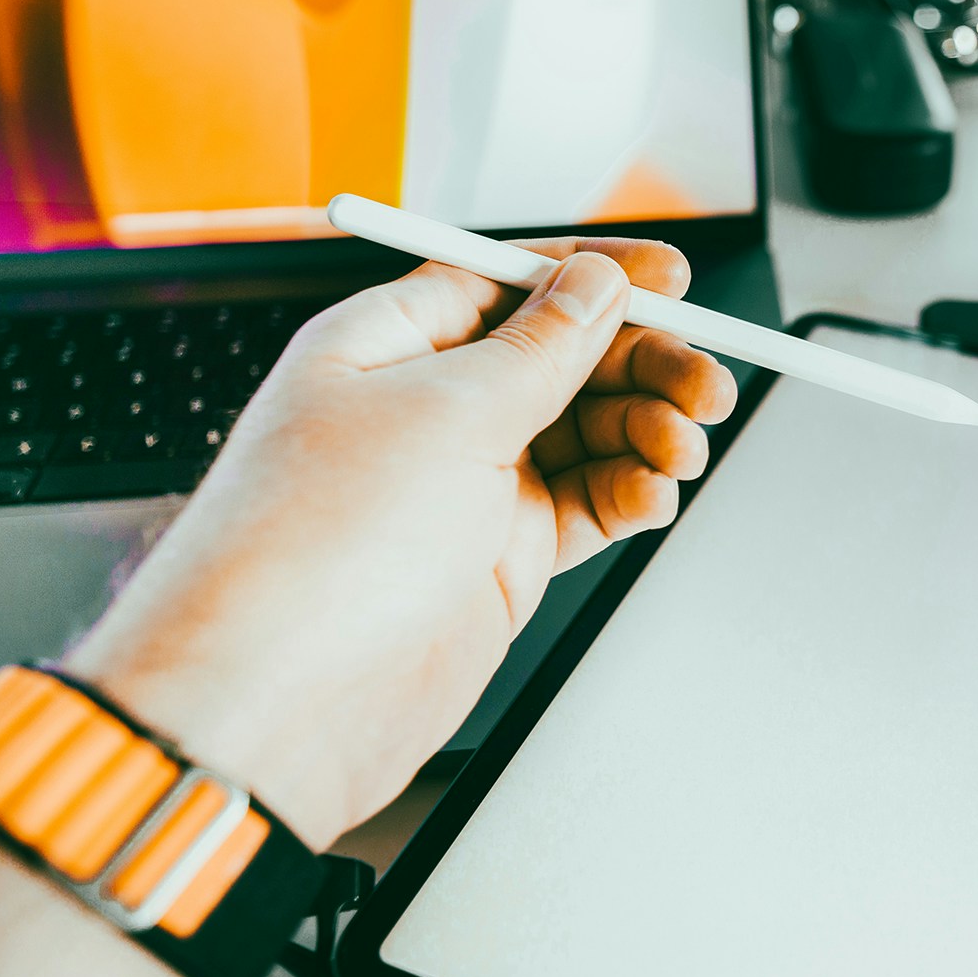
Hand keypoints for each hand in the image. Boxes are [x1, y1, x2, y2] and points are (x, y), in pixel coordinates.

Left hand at [63, 241, 735, 850]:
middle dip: (640, 362)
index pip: (507, 280)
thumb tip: (593, 285)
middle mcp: (421, 410)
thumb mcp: (443, 413)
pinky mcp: (491, 559)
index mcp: (385, 344)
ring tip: (681, 448)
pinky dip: (627, 495)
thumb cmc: (309, 549)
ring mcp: (459, 487)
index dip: (594, 275)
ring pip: (582, 433)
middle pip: (560, 357)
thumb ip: (538, 349)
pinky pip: (582, 506)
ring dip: (644, 430)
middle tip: (704, 382)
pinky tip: (653, 495)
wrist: (274, 701)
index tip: (672, 282)